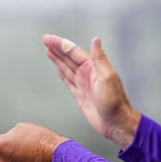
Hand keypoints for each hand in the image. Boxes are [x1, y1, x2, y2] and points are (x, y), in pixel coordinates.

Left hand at [0, 122, 67, 161]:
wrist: (53, 153)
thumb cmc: (41, 140)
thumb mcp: (21, 127)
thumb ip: (7, 133)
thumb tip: (4, 137)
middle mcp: (0, 160)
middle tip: (2, 141)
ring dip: (2, 155)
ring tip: (15, 148)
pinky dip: (10, 161)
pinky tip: (19, 155)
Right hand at [44, 34, 139, 149]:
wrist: (115, 122)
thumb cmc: (115, 101)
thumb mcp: (107, 77)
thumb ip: (99, 58)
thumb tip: (96, 40)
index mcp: (93, 67)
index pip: (73, 52)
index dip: (60, 44)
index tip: (49, 38)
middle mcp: (87, 73)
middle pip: (68, 58)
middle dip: (57, 49)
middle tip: (45, 40)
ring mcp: (83, 84)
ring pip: (67, 68)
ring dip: (57, 59)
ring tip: (48, 51)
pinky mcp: (80, 95)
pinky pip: (68, 81)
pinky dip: (62, 74)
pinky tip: (58, 69)